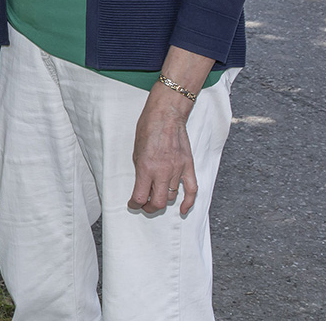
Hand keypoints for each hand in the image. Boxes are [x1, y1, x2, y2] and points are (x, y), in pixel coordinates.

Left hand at [129, 92, 196, 214]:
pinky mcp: (188, 166)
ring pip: (172, 196)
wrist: (166, 115)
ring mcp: (177, 170)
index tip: (133, 204)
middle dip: (149, 208)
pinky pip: (192, 190)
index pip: (140, 197)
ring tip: (157, 197)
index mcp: (146, 167)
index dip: (135, 204)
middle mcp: (162, 171)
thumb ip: (140, 169)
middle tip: (144, 206)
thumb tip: (142, 184)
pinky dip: (188, 203)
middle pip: (158, 203)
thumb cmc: (148, 128)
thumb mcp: (136, 150)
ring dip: (163, 199)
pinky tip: (183, 210)